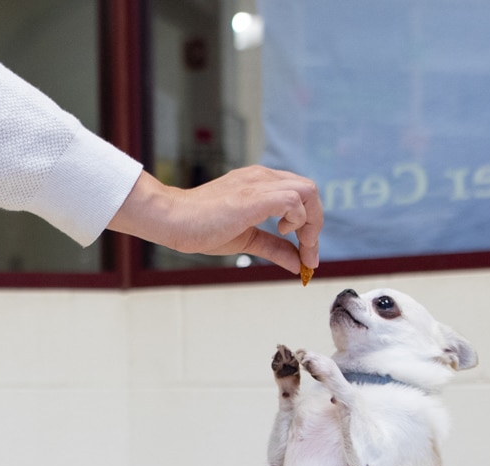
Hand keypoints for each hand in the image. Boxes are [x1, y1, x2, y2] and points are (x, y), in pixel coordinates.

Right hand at [107, 167, 322, 274]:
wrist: (174, 219)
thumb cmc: (201, 227)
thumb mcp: (248, 240)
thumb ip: (274, 248)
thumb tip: (297, 263)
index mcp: (260, 184)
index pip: (300, 195)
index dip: (309, 225)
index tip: (306, 254)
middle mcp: (263, 178)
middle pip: (310, 191)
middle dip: (315, 224)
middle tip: (306, 252)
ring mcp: (260, 183)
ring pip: (308, 191)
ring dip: (311, 223)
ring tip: (298, 245)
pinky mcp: (255, 196)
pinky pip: (294, 200)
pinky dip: (298, 221)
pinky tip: (283, 233)